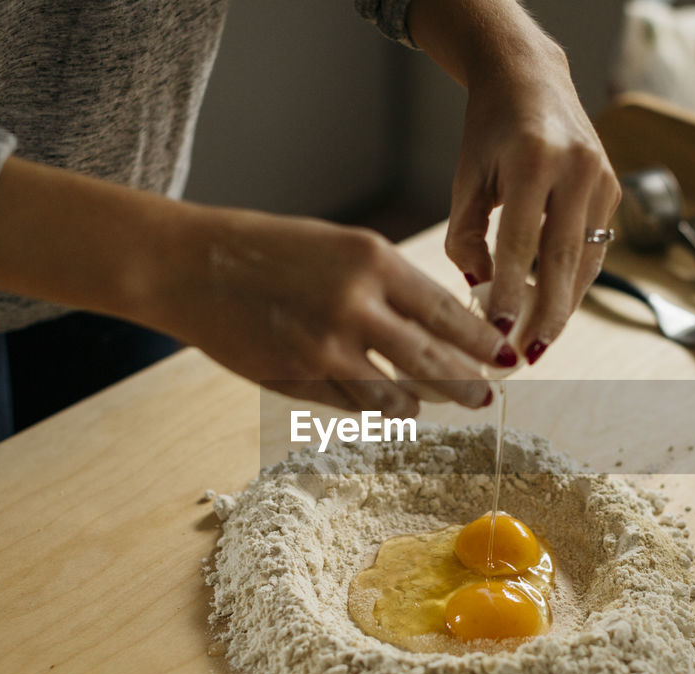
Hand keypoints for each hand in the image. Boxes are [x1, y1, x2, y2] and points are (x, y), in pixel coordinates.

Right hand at [0, 158, 513, 417]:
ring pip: (396, 394)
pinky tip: (385, 404)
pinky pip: (354, 406)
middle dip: (467, 384)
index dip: (481, 341)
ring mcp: (326, 348)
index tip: (504, 354)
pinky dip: (374, 407)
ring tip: (430, 402)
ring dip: (418, 402)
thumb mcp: (338, 246)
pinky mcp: (298, 380)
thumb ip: (388, 285)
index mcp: (372, 260)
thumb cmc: (268, 248)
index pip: (447, 312)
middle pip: (434, 361)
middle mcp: (355, 305)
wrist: (191, 265)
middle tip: (487, 397)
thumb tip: (439, 327)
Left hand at [407, 0, 620, 364]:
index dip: (508, 291)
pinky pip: (594, 250)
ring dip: (562, 307)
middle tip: (526, 357)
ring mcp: (602, 179)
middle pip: (563, 261)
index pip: (519, 242)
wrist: (531, 79)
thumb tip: (479, 288)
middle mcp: (576, 168)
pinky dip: (573, 283)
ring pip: (585, 262)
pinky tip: (552, 309)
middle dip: (545, 316)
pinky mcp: (614, 189)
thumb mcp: (466, 178)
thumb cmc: (490, 132)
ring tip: (536, 343)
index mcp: (533, 160)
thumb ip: (466, 235)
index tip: (496, 331)